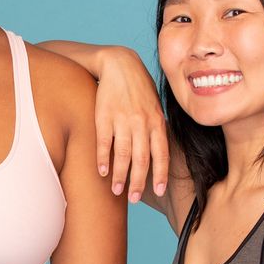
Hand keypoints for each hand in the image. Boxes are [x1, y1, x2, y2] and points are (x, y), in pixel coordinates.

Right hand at [95, 47, 168, 202]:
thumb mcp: (154, 105)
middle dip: (138, 182)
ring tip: (117, 191)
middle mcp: (141, 122)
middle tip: (134, 199)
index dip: (161, 173)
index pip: (161, 152)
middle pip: (142, 158)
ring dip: (120, 175)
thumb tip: (159, 151)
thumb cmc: (138, 87)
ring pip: (123, 154)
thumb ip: (157, 128)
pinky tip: (102, 171)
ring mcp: (122, 119)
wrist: (119, 64)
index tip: (160, 191)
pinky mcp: (104, 116)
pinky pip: (104, 142)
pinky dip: (103, 159)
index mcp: (156, 121)